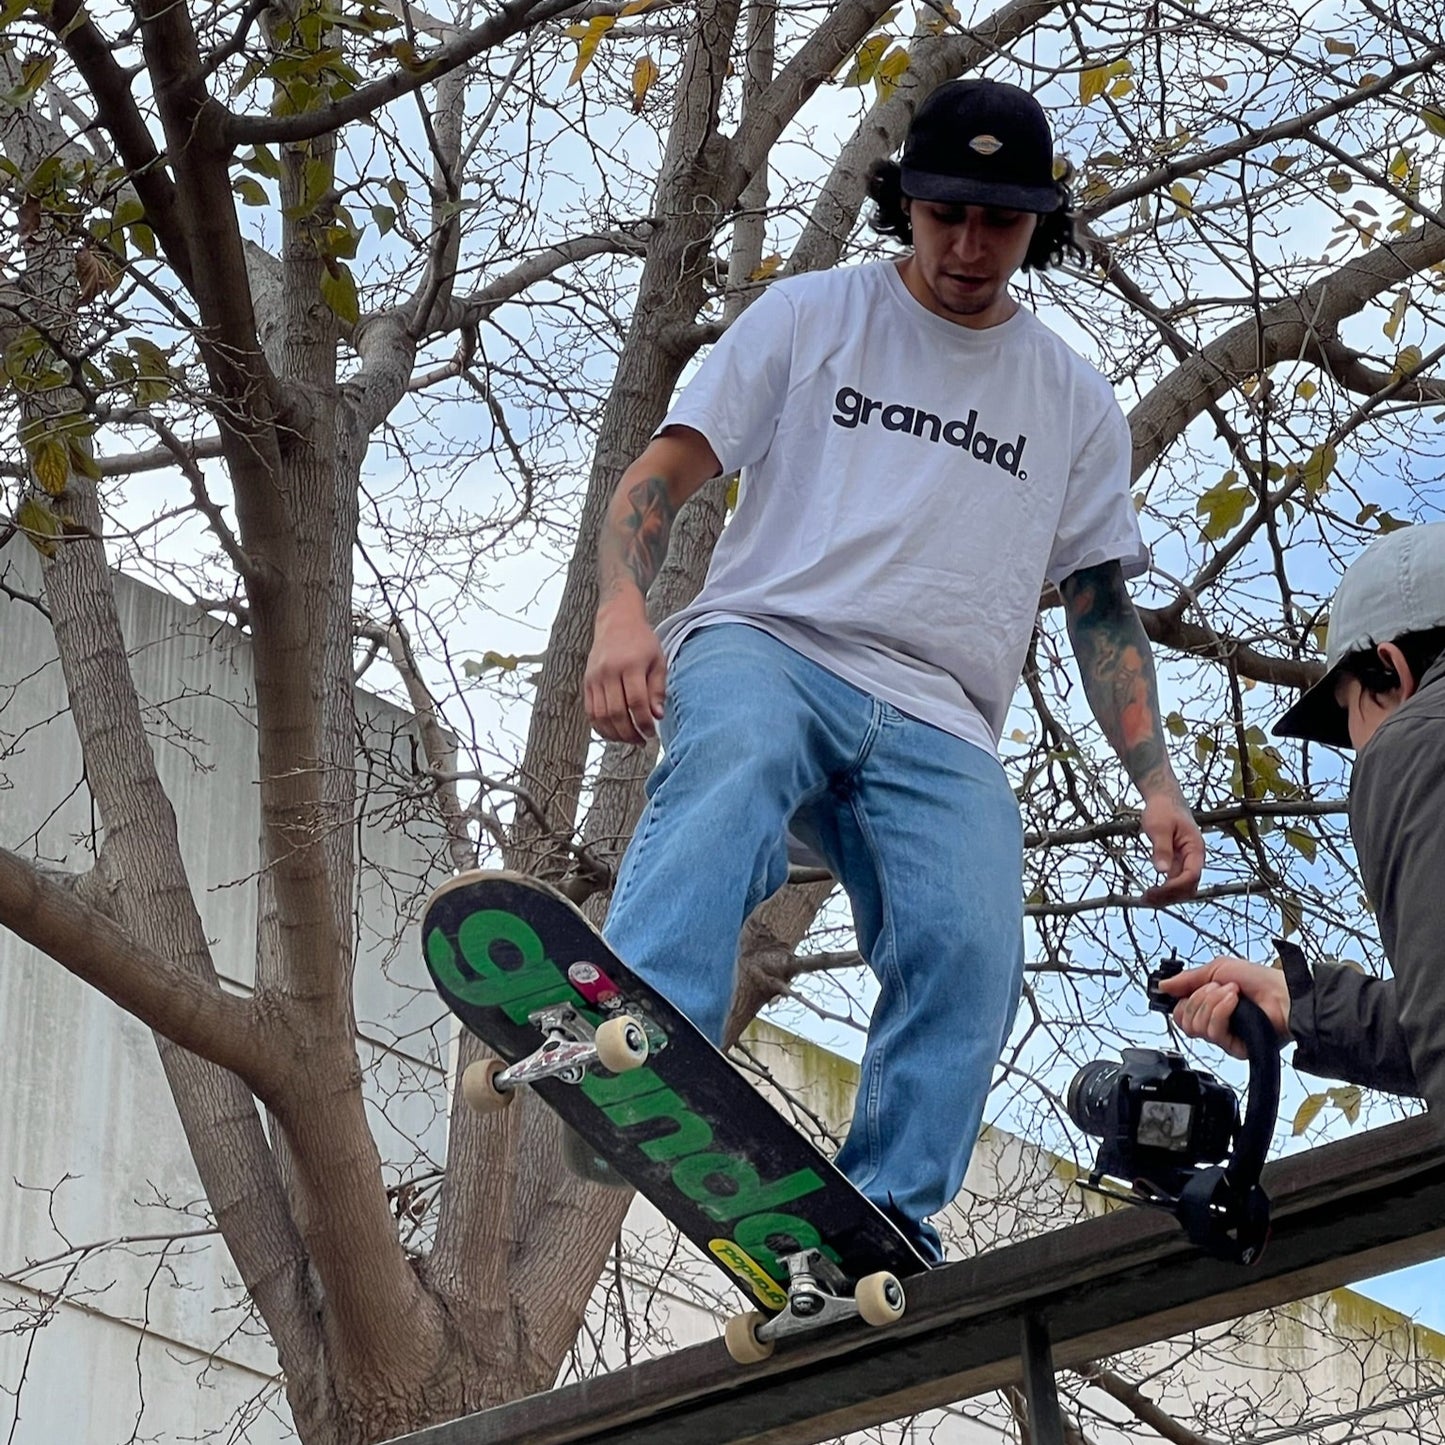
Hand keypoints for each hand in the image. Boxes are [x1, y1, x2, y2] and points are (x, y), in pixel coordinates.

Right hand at [584, 598, 666, 744]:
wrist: (616, 621)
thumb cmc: (642, 642)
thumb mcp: (658, 661)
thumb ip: (658, 689)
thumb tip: (657, 716)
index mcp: (631, 664)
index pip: (636, 702)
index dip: (644, 722)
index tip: (652, 734)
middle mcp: (609, 671)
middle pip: (616, 712)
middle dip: (630, 733)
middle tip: (642, 741)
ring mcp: (595, 677)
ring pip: (601, 715)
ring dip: (615, 734)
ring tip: (630, 739)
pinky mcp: (587, 682)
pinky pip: (590, 711)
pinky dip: (601, 727)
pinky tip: (614, 733)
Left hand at [1139, 791, 1204, 903]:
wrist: (1165, 799)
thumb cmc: (1163, 809)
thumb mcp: (1159, 827)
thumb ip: (1161, 848)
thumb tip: (1162, 871)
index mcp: (1195, 848)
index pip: (1192, 875)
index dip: (1175, 886)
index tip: (1155, 890)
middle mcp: (1194, 858)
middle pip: (1189, 887)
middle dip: (1170, 896)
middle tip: (1146, 898)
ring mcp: (1187, 862)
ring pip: (1183, 888)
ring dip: (1167, 897)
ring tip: (1145, 899)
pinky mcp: (1178, 863)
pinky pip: (1175, 882)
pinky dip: (1164, 891)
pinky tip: (1150, 893)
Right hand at [1155, 957, 1291, 1059]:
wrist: (1285, 994)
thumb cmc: (1260, 980)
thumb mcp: (1217, 969)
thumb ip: (1187, 979)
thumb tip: (1163, 985)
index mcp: (1208, 1005)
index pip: (1179, 1011)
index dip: (1180, 1000)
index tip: (1186, 988)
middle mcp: (1214, 1022)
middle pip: (1183, 1020)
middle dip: (1199, 998)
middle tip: (1218, 987)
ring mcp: (1224, 1036)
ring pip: (1196, 1026)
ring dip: (1212, 1003)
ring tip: (1232, 993)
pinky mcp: (1234, 1048)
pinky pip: (1213, 1033)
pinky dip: (1221, 1012)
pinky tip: (1235, 1003)